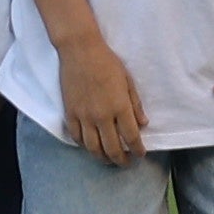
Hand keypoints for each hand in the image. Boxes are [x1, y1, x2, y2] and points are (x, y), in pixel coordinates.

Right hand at [53, 27, 151, 163]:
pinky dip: (84, 146)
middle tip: (126, 162)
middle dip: (121, 160)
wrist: (79, 50)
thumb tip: (143, 124)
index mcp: (120, 107)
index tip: (141, 154)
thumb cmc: (107, 62)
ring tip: (109, 160)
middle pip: (112, 148)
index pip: (131, 137)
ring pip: (93, 148)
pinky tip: (90, 146)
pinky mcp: (70, 114)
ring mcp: (84, 117)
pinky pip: (77, 137)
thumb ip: (135, 104)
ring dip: (103, 158)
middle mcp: (102, 116)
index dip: (138, 150)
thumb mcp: (127, 80)